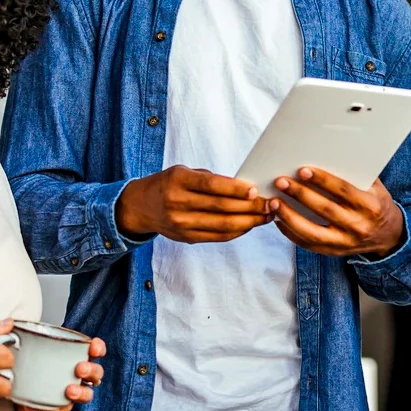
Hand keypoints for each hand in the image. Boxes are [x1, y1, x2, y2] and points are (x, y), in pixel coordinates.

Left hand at [15, 337, 109, 410]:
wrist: (16, 387)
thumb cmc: (29, 363)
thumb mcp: (28, 347)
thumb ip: (21, 336)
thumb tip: (9, 324)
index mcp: (75, 357)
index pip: (94, 351)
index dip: (98, 348)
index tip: (93, 346)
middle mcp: (78, 376)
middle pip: (96, 374)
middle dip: (91, 370)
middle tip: (80, 369)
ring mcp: (71, 393)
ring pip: (86, 394)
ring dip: (81, 392)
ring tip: (70, 391)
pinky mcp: (58, 409)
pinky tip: (35, 407)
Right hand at [115, 166, 277, 242]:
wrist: (141, 207)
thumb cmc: (168, 184)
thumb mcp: (184, 172)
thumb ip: (211, 179)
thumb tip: (244, 187)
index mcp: (178, 181)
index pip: (212, 185)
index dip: (236, 189)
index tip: (255, 190)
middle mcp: (178, 203)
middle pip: (221, 208)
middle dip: (250, 207)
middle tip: (270, 204)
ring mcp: (182, 224)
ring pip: (222, 226)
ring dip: (249, 222)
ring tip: (265, 217)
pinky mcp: (186, 238)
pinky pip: (218, 237)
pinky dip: (237, 232)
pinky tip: (249, 225)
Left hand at [271, 168, 404, 258]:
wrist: (388, 236)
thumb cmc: (377, 205)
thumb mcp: (375, 188)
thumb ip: (356, 175)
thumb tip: (329, 155)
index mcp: (370, 206)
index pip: (344, 191)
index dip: (323, 180)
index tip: (303, 170)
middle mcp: (358, 226)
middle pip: (325, 210)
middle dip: (300, 194)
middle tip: (281, 182)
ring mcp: (345, 243)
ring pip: (312, 232)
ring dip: (290, 216)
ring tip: (274, 201)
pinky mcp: (334, 253)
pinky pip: (308, 244)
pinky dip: (291, 232)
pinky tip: (279, 219)